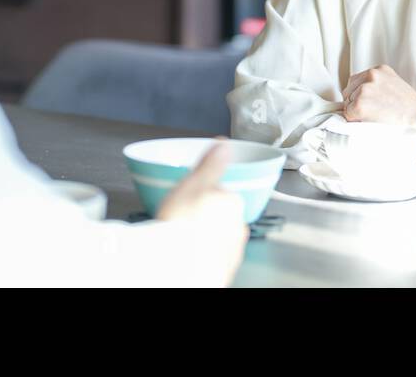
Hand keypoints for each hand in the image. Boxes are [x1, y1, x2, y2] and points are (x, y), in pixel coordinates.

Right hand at [156, 140, 248, 285]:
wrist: (177, 267)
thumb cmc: (181, 225)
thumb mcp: (193, 183)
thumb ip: (210, 164)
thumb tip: (224, 144)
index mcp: (233, 202)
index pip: (219, 192)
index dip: (200, 194)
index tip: (186, 199)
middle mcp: (238, 227)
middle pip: (220, 215)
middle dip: (204, 216)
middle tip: (181, 219)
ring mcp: (232, 251)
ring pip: (218, 237)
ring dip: (205, 236)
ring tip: (182, 239)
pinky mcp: (224, 271)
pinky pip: (213, 258)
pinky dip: (204, 255)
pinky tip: (188, 254)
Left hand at [343, 64, 415, 127]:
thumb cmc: (412, 111)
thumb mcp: (395, 87)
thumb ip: (379, 87)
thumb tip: (360, 96)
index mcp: (380, 69)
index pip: (356, 81)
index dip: (360, 96)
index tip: (372, 106)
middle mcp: (371, 75)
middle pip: (348, 91)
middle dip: (355, 103)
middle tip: (374, 114)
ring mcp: (364, 88)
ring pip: (347, 103)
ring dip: (356, 113)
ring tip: (376, 118)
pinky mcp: (360, 104)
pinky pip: (348, 115)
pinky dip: (356, 121)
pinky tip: (371, 123)